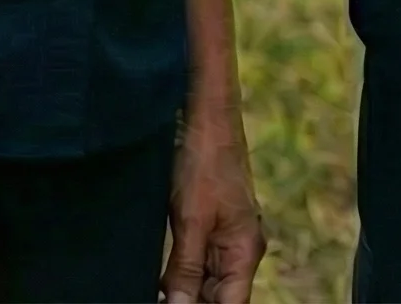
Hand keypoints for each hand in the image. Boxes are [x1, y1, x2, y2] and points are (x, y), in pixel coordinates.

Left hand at [163, 102, 264, 303]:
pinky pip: (197, 263)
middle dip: (189, 302)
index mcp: (244, 252)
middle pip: (217, 298)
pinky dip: (179, 273)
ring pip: (205, 283)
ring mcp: (225, 238)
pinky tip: (157, 280)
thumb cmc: (204, 160)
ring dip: (181, 290)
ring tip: (156, 290)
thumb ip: (186, 269)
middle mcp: (239, 250)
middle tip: (157, 297)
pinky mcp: (210, 226)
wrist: (207, 114)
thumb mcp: (191, 219)